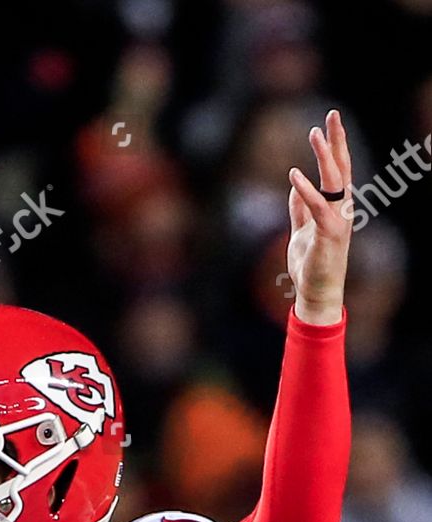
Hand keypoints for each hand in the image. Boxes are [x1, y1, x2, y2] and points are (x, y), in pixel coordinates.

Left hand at [286, 109, 352, 325]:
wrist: (316, 293)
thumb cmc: (311, 265)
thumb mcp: (301, 231)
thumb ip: (300, 209)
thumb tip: (296, 187)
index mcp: (335, 207)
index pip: (337, 170)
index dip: (334, 146)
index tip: (328, 124)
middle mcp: (341, 209)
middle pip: (341, 168)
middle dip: (336, 141)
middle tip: (332, 114)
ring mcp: (337, 220)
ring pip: (333, 181)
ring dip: (325, 156)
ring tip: (316, 133)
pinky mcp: (328, 234)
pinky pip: (317, 207)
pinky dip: (306, 190)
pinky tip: (294, 174)